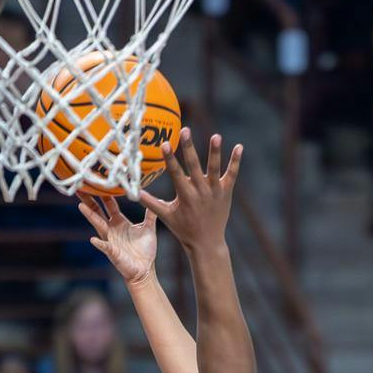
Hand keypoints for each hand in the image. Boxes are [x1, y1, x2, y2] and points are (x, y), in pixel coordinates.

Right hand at [80, 194, 159, 286]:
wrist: (145, 270)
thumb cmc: (145, 251)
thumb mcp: (149, 228)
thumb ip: (150, 215)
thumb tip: (157, 199)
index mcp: (119, 222)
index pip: (109, 204)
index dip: (104, 193)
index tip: (99, 181)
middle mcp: (112, 229)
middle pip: (98, 211)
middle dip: (90, 199)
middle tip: (81, 187)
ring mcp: (110, 240)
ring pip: (98, 225)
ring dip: (90, 216)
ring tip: (81, 205)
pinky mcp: (112, 252)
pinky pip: (105, 247)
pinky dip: (100, 244)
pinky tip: (94, 240)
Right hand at [139, 130, 242, 258]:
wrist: (207, 242)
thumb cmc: (183, 229)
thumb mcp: (166, 215)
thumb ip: (150, 202)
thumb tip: (132, 192)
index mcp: (185, 195)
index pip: (175, 173)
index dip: (169, 158)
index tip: (165, 143)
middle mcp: (200, 191)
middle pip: (194, 166)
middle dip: (189, 148)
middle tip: (185, 130)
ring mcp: (215, 191)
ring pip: (215, 169)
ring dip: (215, 153)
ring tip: (216, 136)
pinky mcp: (226, 192)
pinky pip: (232, 175)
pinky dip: (235, 162)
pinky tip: (239, 147)